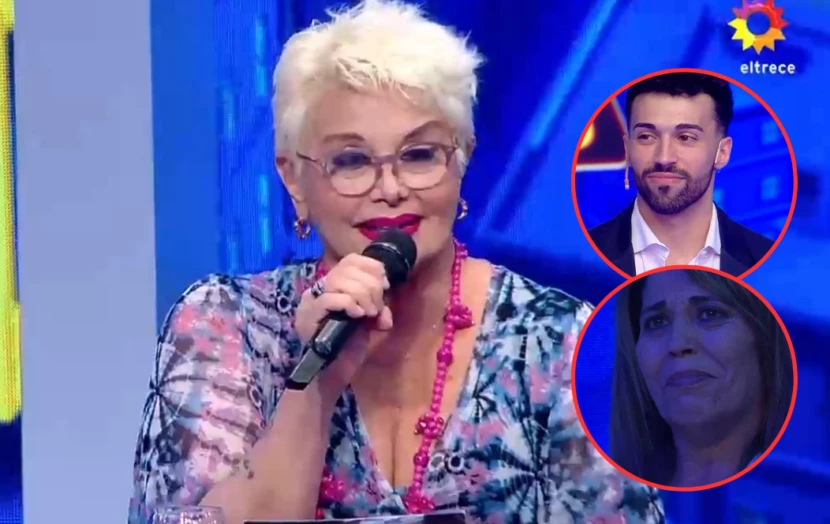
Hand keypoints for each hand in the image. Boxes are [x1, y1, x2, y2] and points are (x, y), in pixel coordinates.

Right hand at [294, 254, 392, 394]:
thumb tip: (385, 298)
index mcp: (332, 287)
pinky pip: (330, 298)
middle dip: (370, 285)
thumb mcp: (369, 320)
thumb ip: (377, 305)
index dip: (371, 267)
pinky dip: (349, 303)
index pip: (350, 259)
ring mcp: (310, 303)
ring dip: (362, 295)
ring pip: (338, 280)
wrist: (332, 375)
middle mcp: (317, 290)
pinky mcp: (308, 317)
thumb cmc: (349, 348)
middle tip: (376, 308)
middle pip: (346, 267)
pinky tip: (358, 316)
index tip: (385, 285)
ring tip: (368, 313)